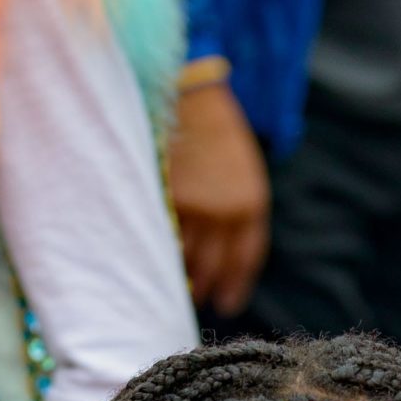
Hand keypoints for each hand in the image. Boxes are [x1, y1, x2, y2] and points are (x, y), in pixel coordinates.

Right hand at [166, 80, 269, 317]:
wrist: (190, 95)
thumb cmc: (214, 131)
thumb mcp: (241, 169)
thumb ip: (236, 209)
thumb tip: (217, 253)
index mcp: (251, 203)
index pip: (244, 259)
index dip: (235, 286)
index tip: (226, 306)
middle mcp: (226, 211)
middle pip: (214, 267)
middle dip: (204, 288)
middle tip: (192, 300)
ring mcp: (196, 208)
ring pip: (185, 260)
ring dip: (177, 277)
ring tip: (167, 286)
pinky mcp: (166, 201)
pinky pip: (161, 240)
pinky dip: (156, 255)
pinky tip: (150, 263)